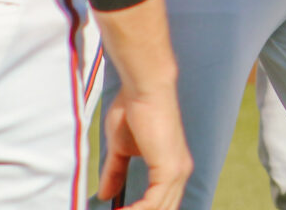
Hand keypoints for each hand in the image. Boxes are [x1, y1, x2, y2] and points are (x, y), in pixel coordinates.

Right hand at [99, 81, 192, 208]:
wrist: (143, 88)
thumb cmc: (133, 109)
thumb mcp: (120, 148)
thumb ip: (115, 172)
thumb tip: (105, 194)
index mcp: (171, 167)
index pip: (160, 202)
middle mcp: (179, 172)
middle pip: (163, 209)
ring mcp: (177, 172)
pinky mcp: (170, 170)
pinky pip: (153, 204)